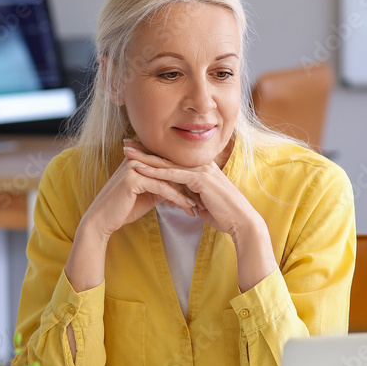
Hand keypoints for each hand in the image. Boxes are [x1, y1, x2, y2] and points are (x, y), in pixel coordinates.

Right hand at [81, 142, 197, 241]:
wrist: (103, 220)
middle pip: (170, 170)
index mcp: (139, 159)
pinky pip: (161, 187)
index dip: (185, 179)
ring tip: (199, 205)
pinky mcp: (133, 178)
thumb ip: (162, 187)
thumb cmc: (124, 209)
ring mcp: (135, 167)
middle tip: (205, 197)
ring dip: (186, 192)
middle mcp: (137, 158)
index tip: (201, 192)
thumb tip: (180, 188)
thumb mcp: (148, 195)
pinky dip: (176, 198)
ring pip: (168, 178)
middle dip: (188, 185)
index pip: (168, 166)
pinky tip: (187, 207)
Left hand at [123, 142, 277, 291]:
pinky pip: (173, 175)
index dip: (153, 154)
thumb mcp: (202, 202)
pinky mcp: (200, 180)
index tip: (136, 150)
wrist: (241, 221)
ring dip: (145, 158)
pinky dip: (155, 172)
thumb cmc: (224, 214)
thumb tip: (178, 198)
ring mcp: (201, 170)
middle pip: (167, 157)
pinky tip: (140, 169)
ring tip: (127, 153)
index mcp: (201, 169)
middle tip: (125, 144)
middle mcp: (200, 165)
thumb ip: (190, 195)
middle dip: (145, 150)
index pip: (172, 160)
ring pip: (167, 163)